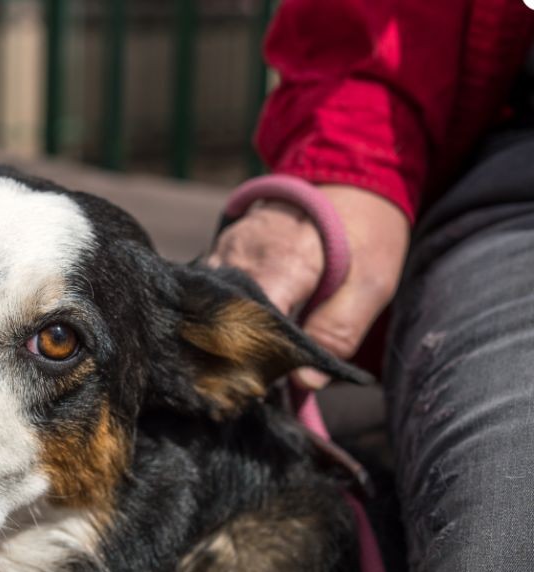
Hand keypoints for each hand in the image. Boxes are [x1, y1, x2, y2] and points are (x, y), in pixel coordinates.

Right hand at [207, 184, 409, 388]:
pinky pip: (209, 290)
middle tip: (254, 383)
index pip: (247, 328)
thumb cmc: (365, 233)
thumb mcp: (370, 286)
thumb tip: (303, 382)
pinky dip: (220, 312)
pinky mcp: (219, 248)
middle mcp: (239, 256)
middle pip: (220, 321)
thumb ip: (337, 333)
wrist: (348, 176)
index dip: (253, 362)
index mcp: (279, 266)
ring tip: (245, 359)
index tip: (265, 388)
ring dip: (225, 334)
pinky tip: (237, 330)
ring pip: (210, 307)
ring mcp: (223, 249)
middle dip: (234, 355)